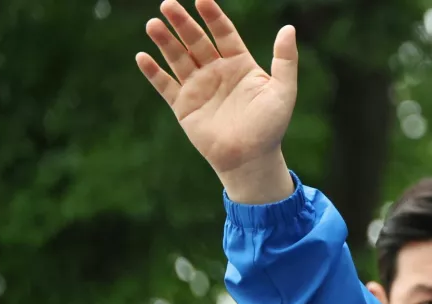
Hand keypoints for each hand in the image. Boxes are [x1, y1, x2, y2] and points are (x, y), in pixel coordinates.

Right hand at [136, 0, 295, 203]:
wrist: (251, 159)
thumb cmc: (270, 126)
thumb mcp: (283, 91)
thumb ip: (286, 60)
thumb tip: (289, 28)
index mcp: (240, 64)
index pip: (223, 32)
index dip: (213, 15)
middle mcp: (216, 71)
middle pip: (196, 40)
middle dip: (182, 22)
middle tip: (168, 4)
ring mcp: (198, 87)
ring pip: (178, 58)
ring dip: (165, 41)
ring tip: (153, 25)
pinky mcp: (183, 106)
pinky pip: (164, 85)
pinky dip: (153, 72)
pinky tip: (142, 57)